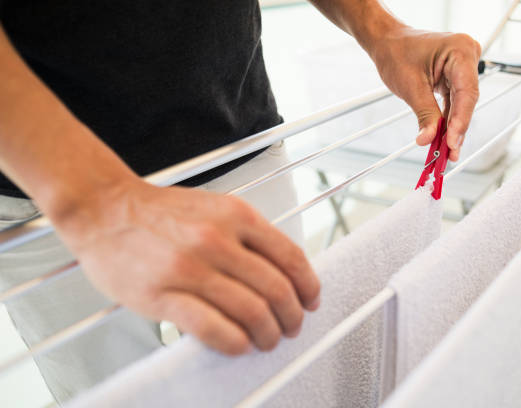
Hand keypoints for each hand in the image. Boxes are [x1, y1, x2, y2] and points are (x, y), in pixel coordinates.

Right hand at [53, 179, 320, 354]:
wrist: (105, 209)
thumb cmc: (160, 212)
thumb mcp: (215, 207)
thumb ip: (249, 235)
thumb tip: (282, 271)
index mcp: (236, 215)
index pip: (291, 256)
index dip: (308, 285)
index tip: (311, 301)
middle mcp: (217, 239)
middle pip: (276, 289)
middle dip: (292, 317)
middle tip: (291, 328)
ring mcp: (189, 267)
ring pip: (250, 311)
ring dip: (267, 334)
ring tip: (266, 340)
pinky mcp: (162, 294)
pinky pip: (211, 327)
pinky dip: (234, 342)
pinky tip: (239, 344)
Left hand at [366, 26, 480, 160]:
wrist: (387, 42)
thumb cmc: (396, 53)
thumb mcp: (410, 87)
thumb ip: (424, 114)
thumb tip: (429, 139)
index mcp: (460, 51)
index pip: (466, 92)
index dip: (460, 121)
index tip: (452, 142)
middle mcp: (467, 56)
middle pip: (466, 100)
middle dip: (456, 129)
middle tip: (450, 154)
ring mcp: (462, 67)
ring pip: (461, 104)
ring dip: (452, 128)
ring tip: (447, 153)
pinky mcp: (455, 77)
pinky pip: (453, 102)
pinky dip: (447, 120)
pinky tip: (444, 139)